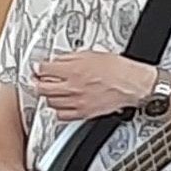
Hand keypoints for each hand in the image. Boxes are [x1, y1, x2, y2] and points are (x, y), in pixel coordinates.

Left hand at [34, 51, 155, 119]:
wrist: (133, 83)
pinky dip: (58, 110)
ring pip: (50, 102)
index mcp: (72, 70)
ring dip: (47, 95)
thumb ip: (67, 58)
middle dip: (37, 82)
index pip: (43, 69)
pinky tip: (61, 103)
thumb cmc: (116, 68)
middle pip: (42, 87)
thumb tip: (55, 61)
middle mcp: (73, 87)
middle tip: (37, 79)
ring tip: (49, 90)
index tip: (38, 67)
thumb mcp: (88, 54)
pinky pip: (63, 115)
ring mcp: (78, 102)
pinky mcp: (85, 113)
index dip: (38, 67)